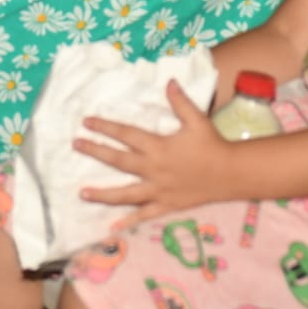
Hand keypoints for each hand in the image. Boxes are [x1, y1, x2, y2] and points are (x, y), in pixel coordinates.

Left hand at [74, 81, 231, 225]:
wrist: (231, 174)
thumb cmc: (212, 144)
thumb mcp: (196, 119)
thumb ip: (179, 101)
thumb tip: (168, 81)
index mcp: (158, 147)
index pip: (125, 135)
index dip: (105, 127)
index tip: (86, 122)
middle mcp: (153, 169)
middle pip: (119, 161)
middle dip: (96, 152)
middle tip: (76, 145)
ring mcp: (158, 190)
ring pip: (125, 193)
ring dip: (103, 193)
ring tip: (82, 193)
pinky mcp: (166, 205)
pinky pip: (144, 215)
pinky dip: (129, 221)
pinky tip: (112, 227)